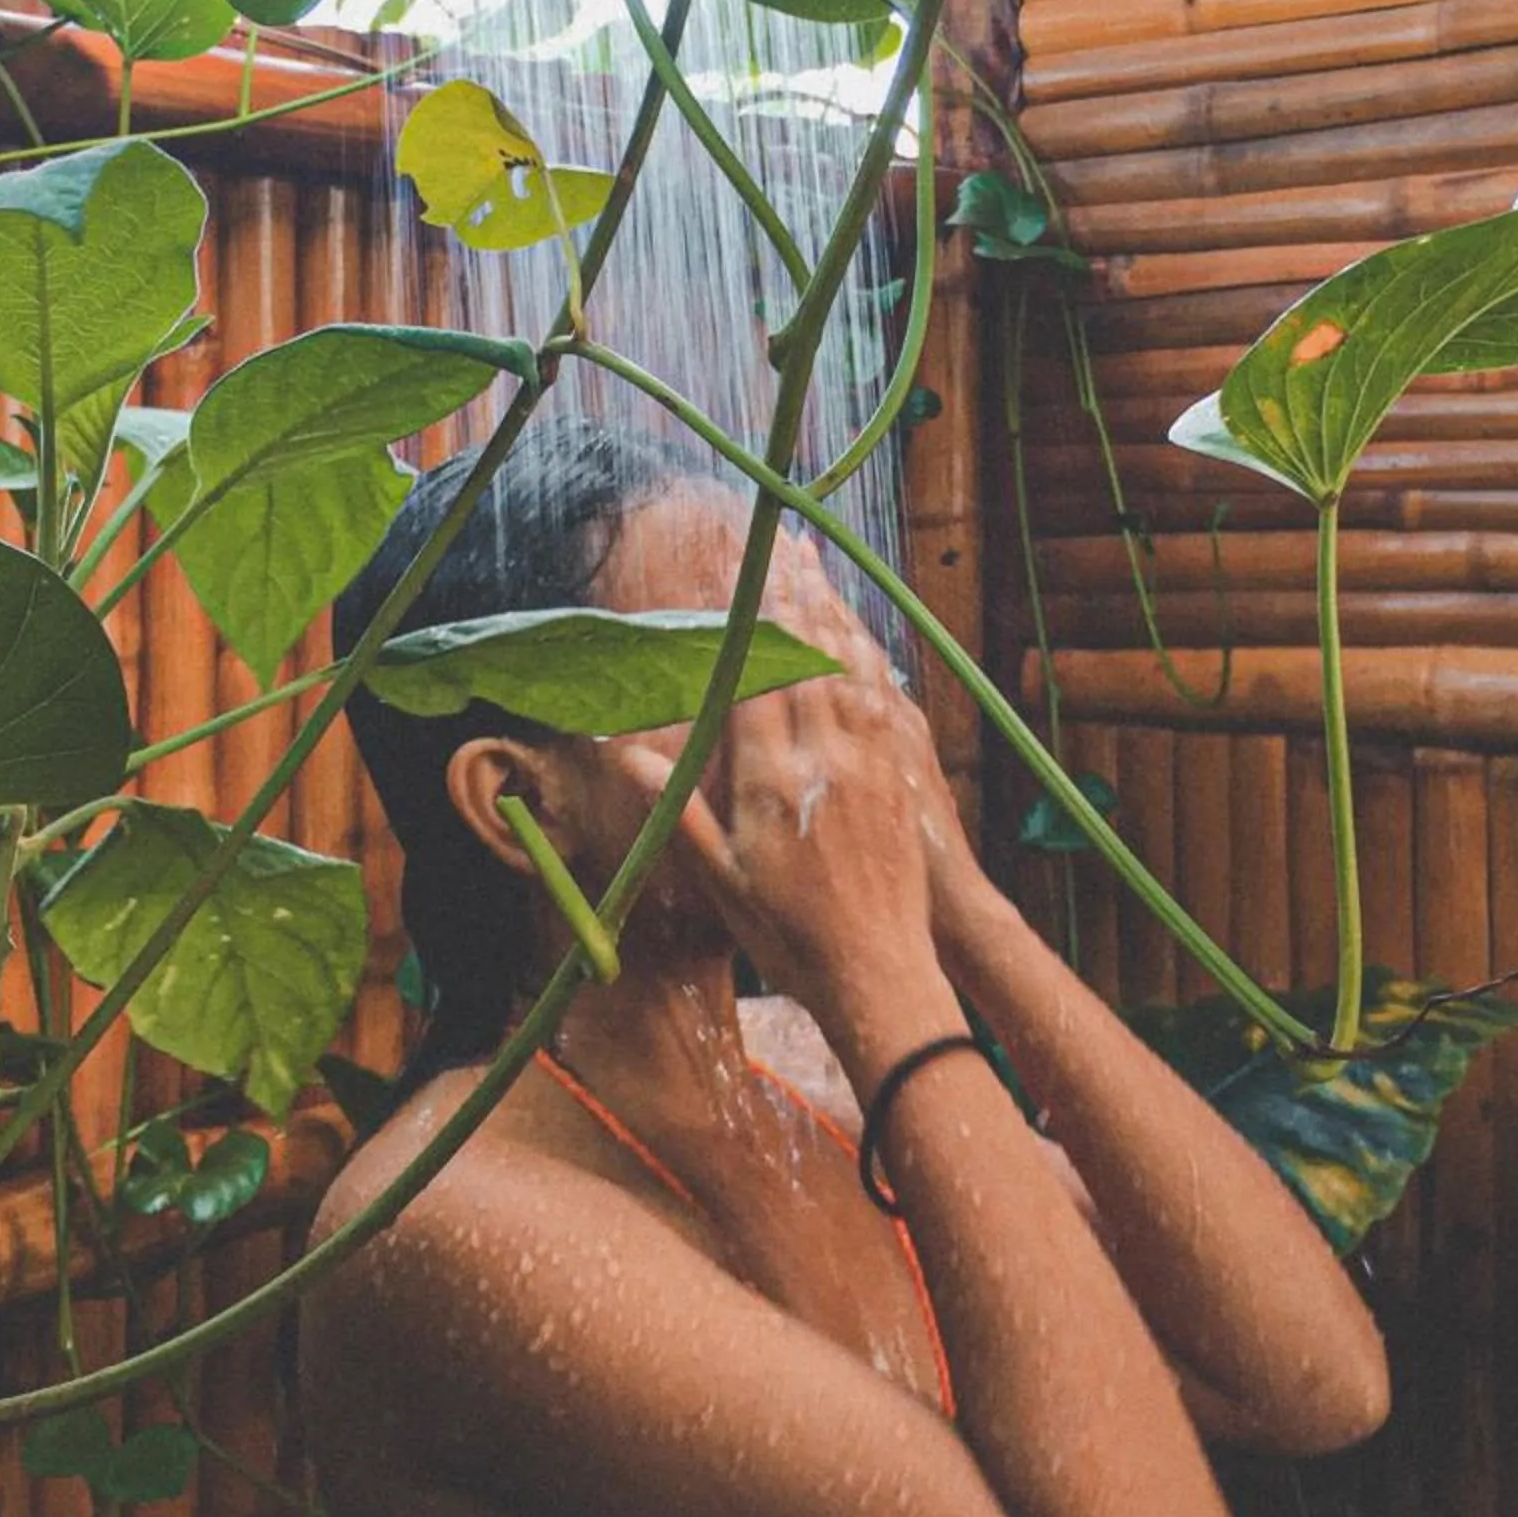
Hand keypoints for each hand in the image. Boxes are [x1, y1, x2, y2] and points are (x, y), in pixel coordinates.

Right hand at [614, 534, 963, 1016]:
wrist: (877, 971)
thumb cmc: (788, 936)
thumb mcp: (720, 878)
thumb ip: (678, 807)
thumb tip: (620, 751)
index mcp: (769, 780)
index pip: (752, 677)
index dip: (744, 620)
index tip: (734, 575)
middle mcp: (821, 759)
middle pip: (803, 657)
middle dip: (790, 596)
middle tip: (781, 545)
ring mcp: (866, 764)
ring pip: (845, 668)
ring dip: (830, 613)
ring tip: (816, 567)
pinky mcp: (897, 777)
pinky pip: (881, 699)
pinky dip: (866, 657)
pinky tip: (860, 634)